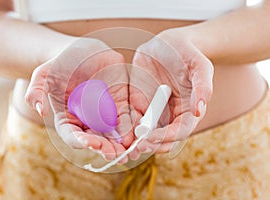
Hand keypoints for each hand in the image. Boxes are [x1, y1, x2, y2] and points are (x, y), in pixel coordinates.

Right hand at [25, 37, 132, 161]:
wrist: (83, 50)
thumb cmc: (62, 62)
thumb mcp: (45, 73)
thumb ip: (37, 90)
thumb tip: (39, 110)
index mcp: (68, 117)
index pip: (72, 135)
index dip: (81, 141)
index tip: (89, 143)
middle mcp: (87, 119)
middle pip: (96, 139)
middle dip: (105, 148)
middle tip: (114, 154)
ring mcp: (105, 113)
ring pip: (113, 133)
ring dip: (121, 144)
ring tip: (128, 152)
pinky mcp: (120, 103)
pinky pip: (127, 117)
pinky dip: (132, 127)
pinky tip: (137, 135)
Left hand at [129, 29, 213, 158]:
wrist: (168, 43)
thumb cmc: (187, 54)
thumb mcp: (200, 66)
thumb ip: (203, 87)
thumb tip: (199, 111)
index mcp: (187, 111)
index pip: (179, 131)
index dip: (166, 137)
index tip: (152, 138)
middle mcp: (170, 115)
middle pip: (161, 138)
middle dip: (149, 144)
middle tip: (136, 147)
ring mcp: (152, 110)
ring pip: (144, 133)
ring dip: (135, 140)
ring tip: (124, 144)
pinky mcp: (138, 103)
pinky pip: (130, 118)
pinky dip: (125, 126)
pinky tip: (117, 129)